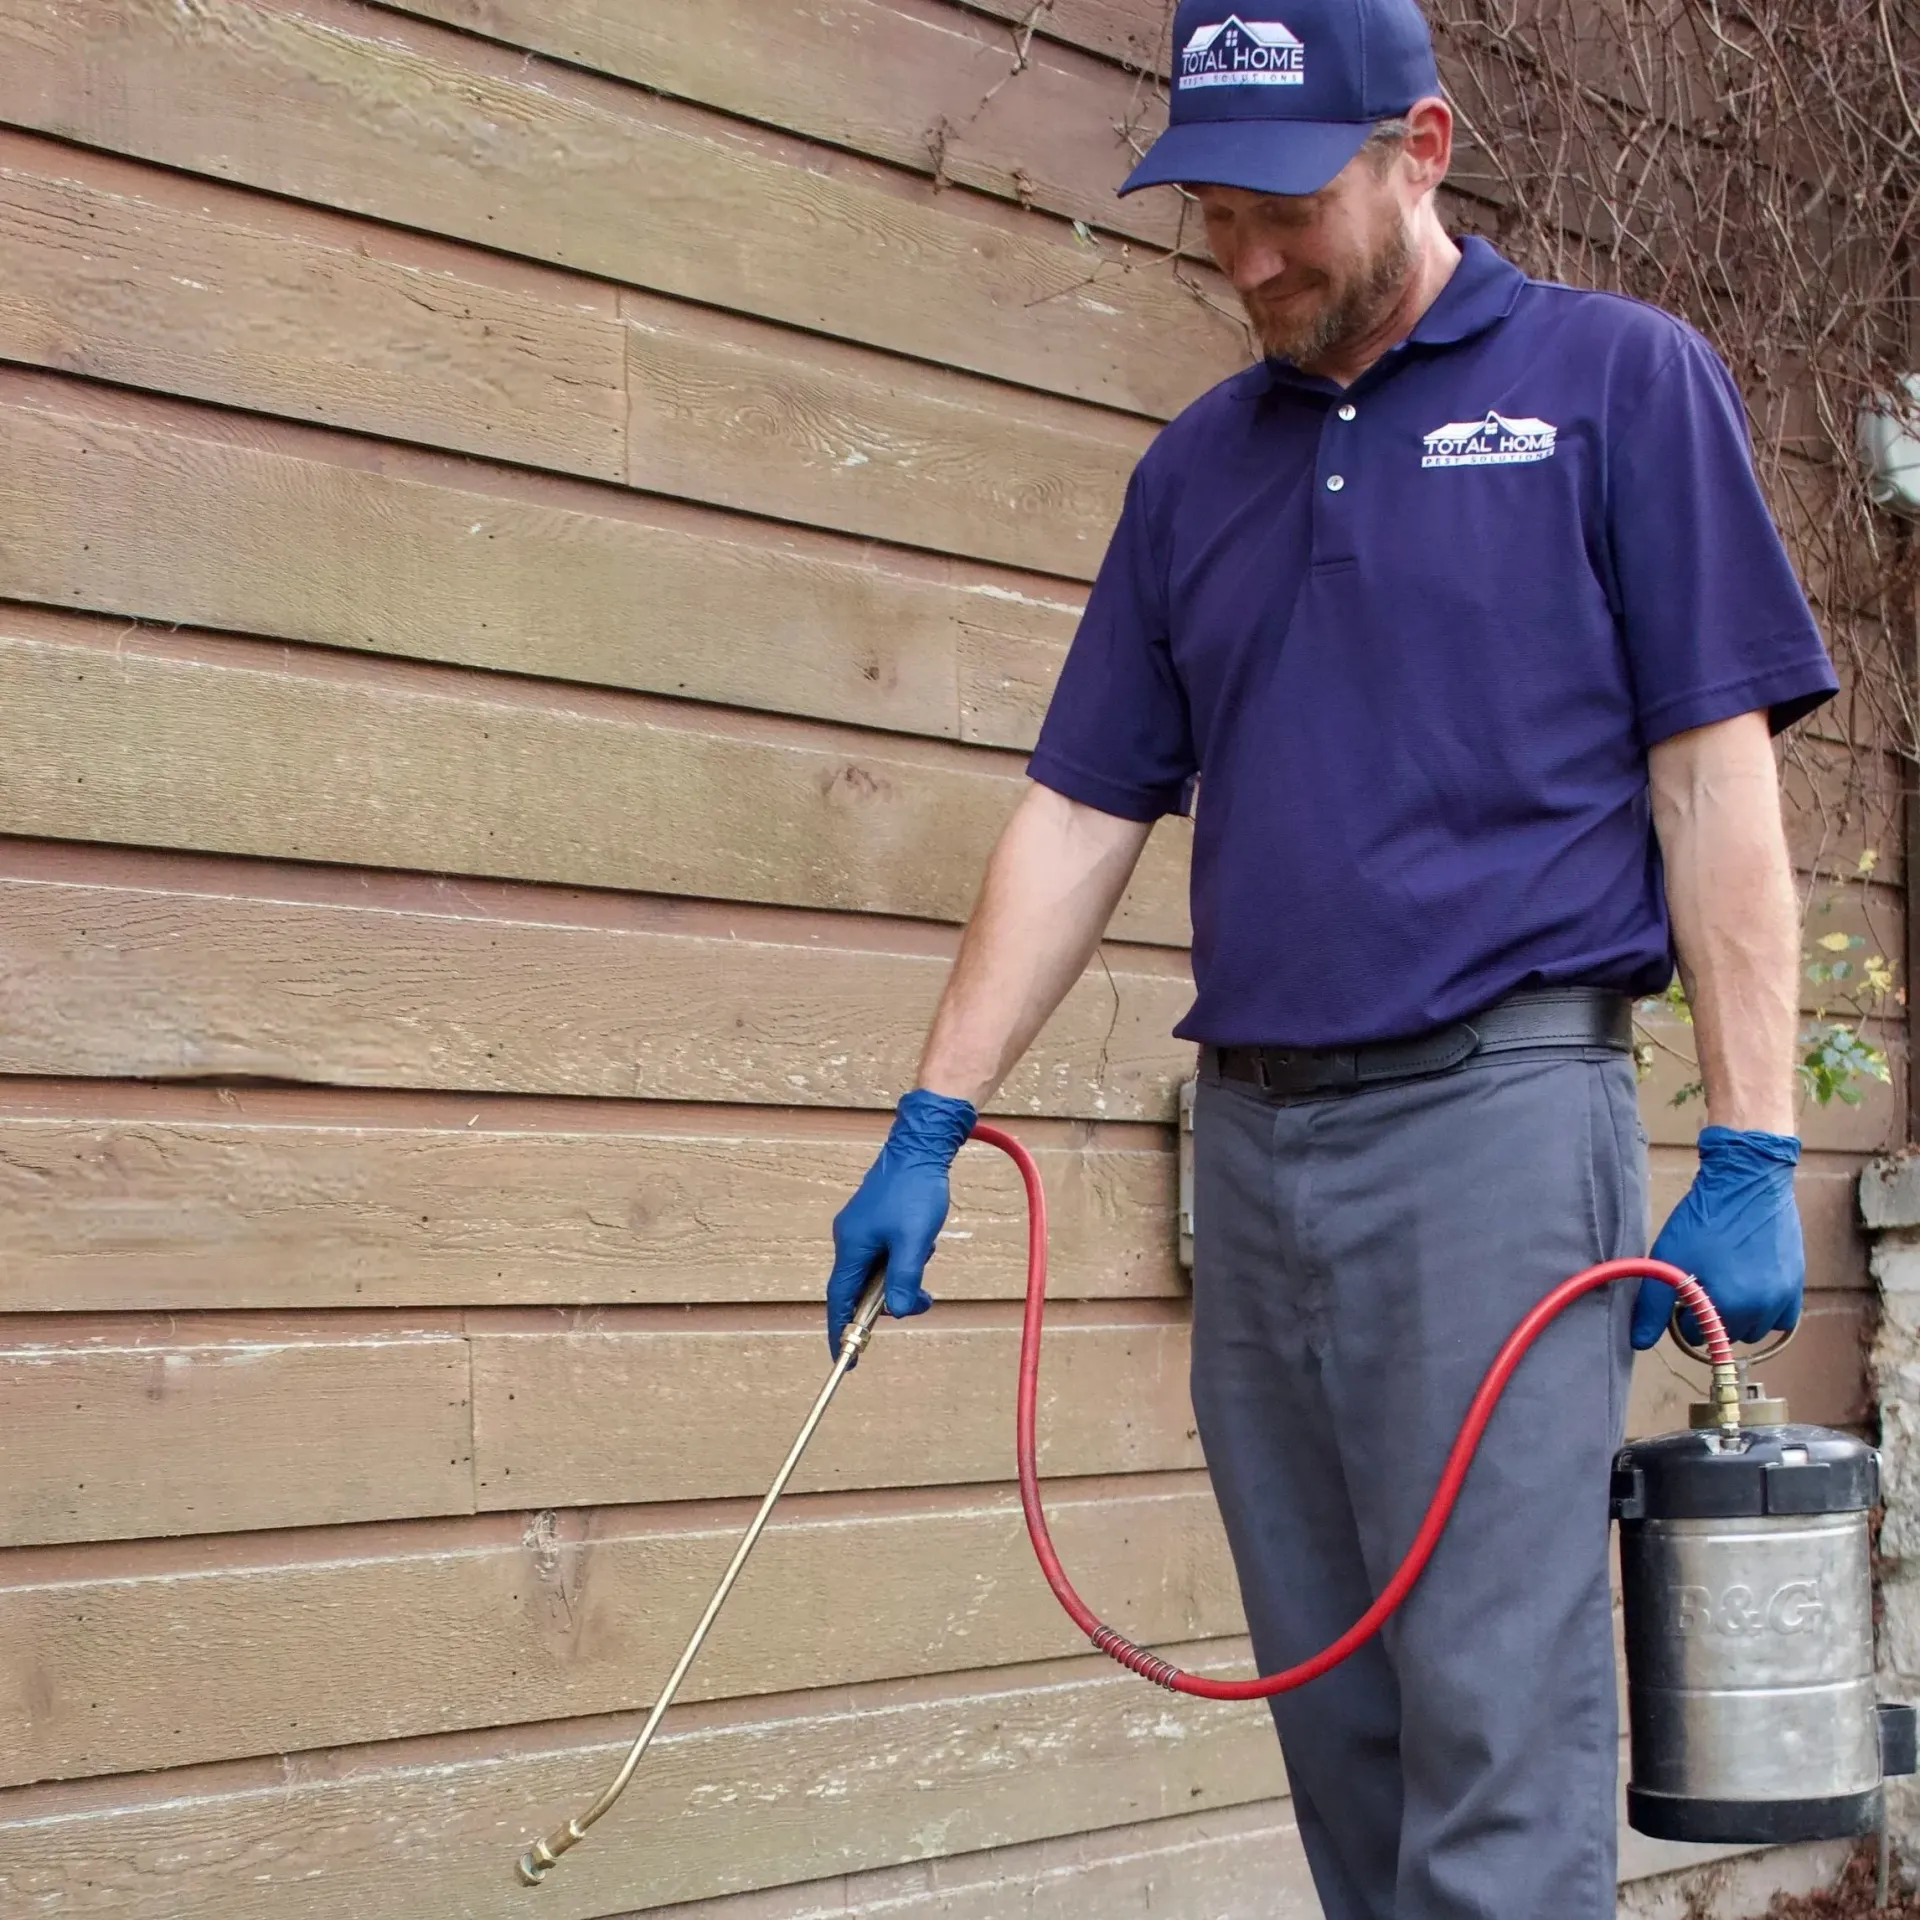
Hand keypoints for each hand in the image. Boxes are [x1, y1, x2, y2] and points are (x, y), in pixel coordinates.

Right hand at [826, 1089, 977, 1357]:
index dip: (841, 1332)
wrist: (920, 1147)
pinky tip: (921, 1244)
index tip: (846, 1360)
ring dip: (900, 1275)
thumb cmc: (915, 1192)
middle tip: (917, 1300)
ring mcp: (861, 1229)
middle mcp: (849, 1239)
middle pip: (859, 1289)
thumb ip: (904, 1280)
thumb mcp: (914, 1242)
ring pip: (876, 1271)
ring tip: (924, 1255)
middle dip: (886, 1301)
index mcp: (852, 1247)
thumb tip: (897, 1313)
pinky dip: (901, 1259)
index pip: (839, 1301)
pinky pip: (883, 1253)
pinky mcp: (874, 1221)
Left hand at [1629, 1126, 1804, 1349]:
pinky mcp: (1797, 1282)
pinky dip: (1765, 1312)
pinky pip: (1782, 1318)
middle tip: (1700, 1287)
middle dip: (1711, 1317)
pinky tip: (1749, 1290)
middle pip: (1728, 1334)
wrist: (1747, 1183)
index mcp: (1731, 1305)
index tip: (1679, 1295)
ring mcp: (1785, 1296)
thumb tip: (1639, 1343)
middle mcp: (1764, 1308)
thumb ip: (1652, 1306)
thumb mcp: (1668, 1260)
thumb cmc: (1703, 1220)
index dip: (1683, 1316)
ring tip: (1723, 1285)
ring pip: (1756, 1329)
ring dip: (1739, 1317)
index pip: (1699, 1335)